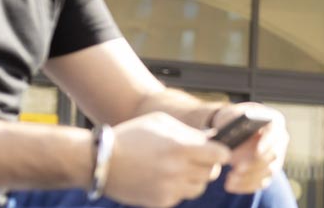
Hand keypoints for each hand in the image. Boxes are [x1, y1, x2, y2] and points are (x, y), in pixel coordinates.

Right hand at [104, 112, 231, 205]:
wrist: (101, 160)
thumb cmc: (132, 136)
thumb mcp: (161, 123)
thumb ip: (188, 132)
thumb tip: (210, 140)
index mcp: (182, 148)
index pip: (221, 155)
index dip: (221, 152)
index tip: (216, 150)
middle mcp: (179, 170)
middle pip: (211, 173)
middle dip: (207, 165)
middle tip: (194, 158)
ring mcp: (170, 188)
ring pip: (198, 188)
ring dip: (193, 178)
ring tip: (176, 168)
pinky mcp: (161, 201)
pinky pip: (180, 196)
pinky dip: (176, 189)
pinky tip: (161, 178)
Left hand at [212, 103, 288, 193]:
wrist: (233, 132)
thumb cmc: (232, 120)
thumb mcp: (229, 115)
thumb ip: (231, 119)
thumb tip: (230, 130)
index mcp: (273, 122)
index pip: (276, 132)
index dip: (268, 142)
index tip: (257, 152)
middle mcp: (279, 140)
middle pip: (274, 154)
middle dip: (255, 164)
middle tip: (237, 169)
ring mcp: (276, 157)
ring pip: (268, 171)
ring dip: (249, 177)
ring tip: (230, 179)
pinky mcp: (268, 172)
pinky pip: (262, 182)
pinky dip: (246, 185)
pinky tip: (231, 185)